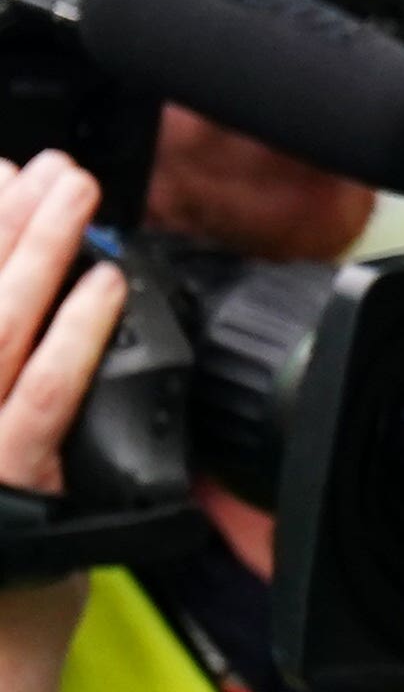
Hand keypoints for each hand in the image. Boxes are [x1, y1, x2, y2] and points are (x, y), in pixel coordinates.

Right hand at [0, 148, 123, 521]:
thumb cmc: (0, 526)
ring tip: (75, 194)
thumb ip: (14, 359)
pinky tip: (104, 287)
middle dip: (8, 217)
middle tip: (52, 165)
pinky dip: (76, 333)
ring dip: (38, 249)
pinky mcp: (8, 473)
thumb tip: (41, 272)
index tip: (2, 170)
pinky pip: (45, 392)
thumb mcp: (3, 426)